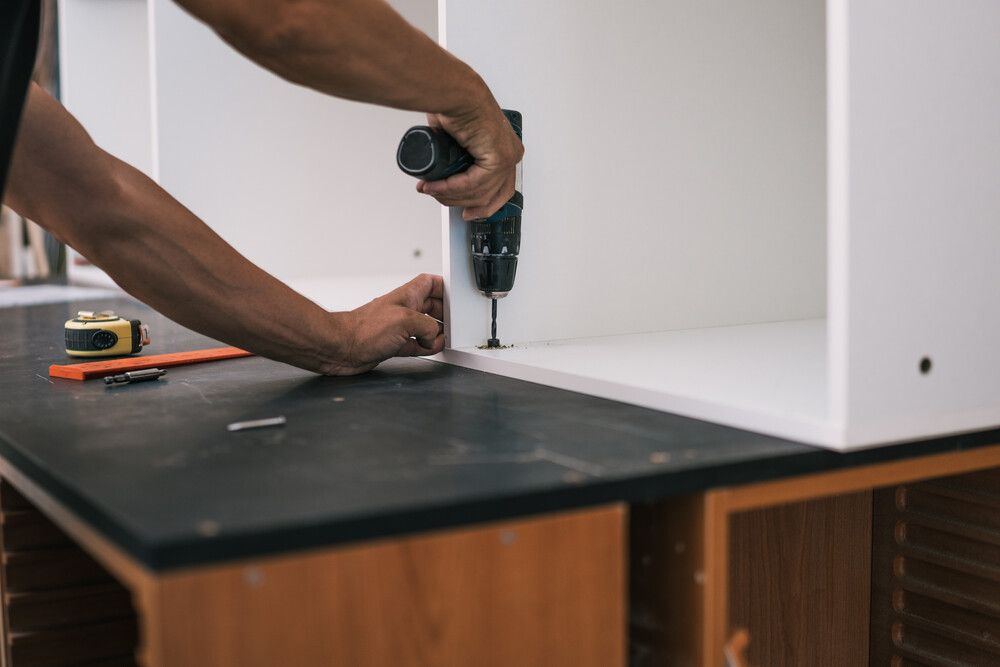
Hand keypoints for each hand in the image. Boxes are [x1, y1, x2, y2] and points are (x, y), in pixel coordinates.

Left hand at [323, 274, 444, 374]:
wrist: (340, 348)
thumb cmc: (364, 329)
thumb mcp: (406, 321)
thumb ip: (427, 327)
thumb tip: (434, 337)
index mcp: (407, 296)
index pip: (430, 283)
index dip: (444, 287)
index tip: (456, 296)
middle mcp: (403, 310)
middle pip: (431, 306)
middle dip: (444, 314)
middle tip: (455, 323)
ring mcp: (398, 327)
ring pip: (424, 327)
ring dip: (436, 333)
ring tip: (445, 338)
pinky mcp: (393, 344)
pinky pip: (415, 343)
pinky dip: (425, 346)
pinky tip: (431, 348)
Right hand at [416, 89, 523, 220]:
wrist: (455, 93)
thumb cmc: (456, 105)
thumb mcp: (458, 141)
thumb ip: (458, 159)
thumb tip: (444, 174)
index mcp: (505, 149)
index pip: (500, 189)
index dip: (482, 206)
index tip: (467, 214)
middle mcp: (511, 154)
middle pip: (491, 196)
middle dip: (463, 204)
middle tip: (440, 199)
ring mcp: (508, 157)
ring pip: (479, 193)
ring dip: (450, 195)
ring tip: (431, 189)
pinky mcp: (498, 158)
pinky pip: (474, 184)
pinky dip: (452, 188)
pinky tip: (437, 186)